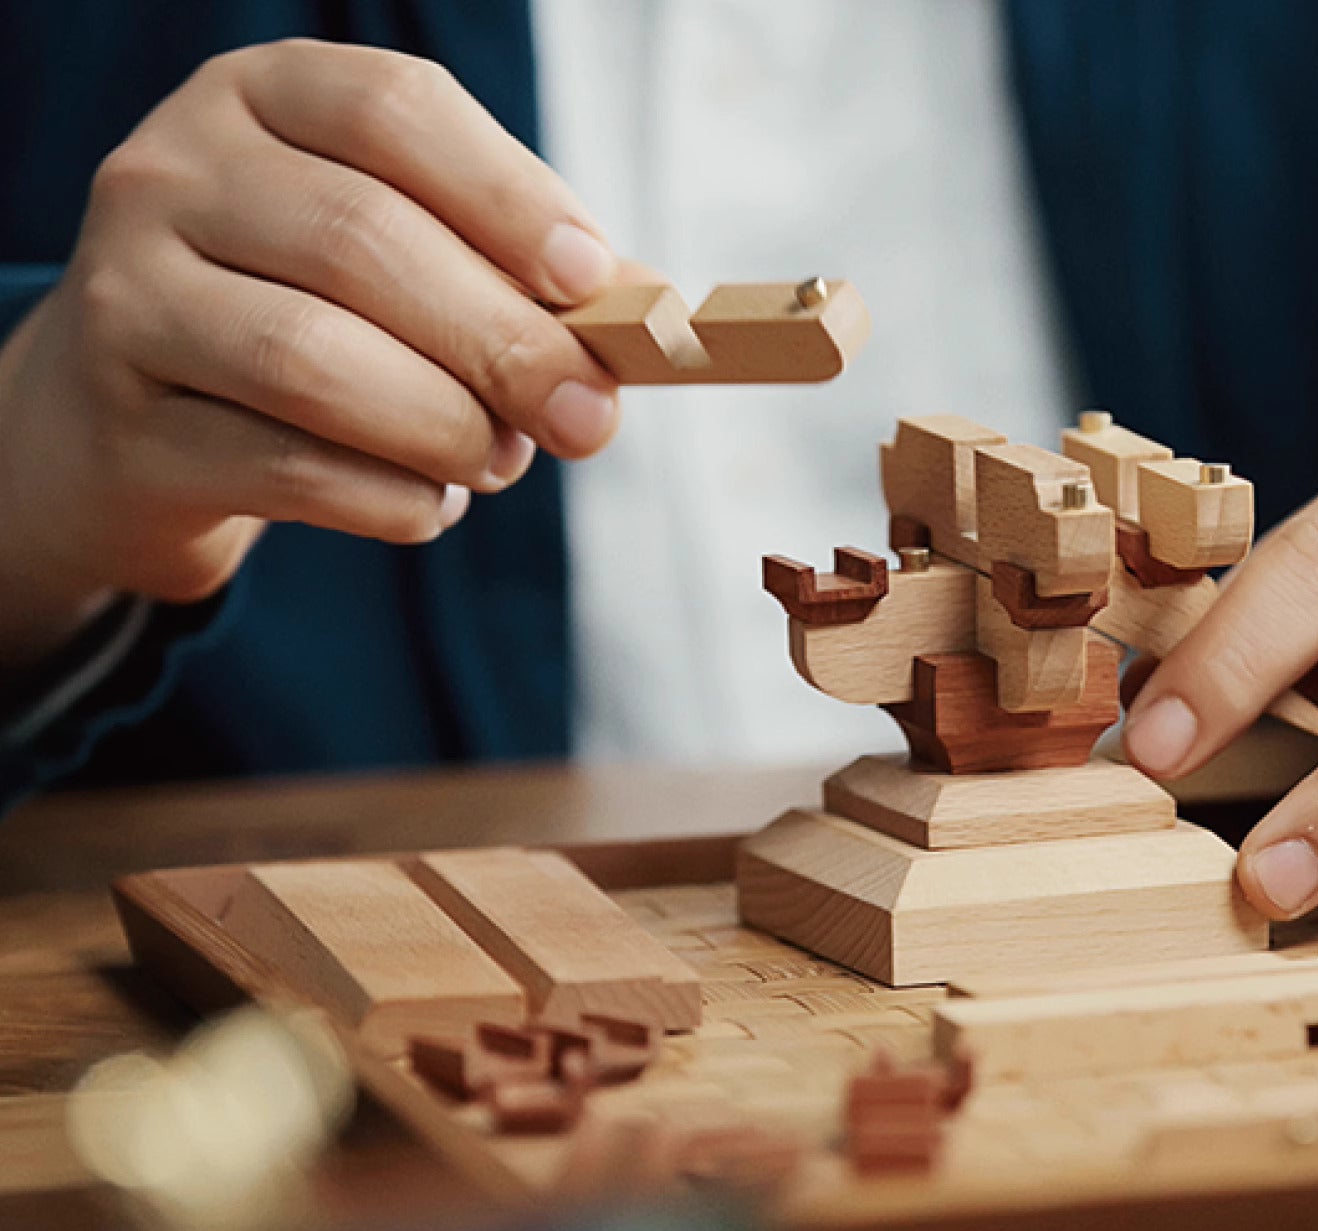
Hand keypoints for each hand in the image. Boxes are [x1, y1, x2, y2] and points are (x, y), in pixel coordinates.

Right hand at [0, 40, 626, 669]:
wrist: (124, 422)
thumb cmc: (308, 317)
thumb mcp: (406, 258)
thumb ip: (521, 273)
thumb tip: (651, 310)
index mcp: (265, 98)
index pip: (394, 110)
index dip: (508, 194)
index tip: (593, 279)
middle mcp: (173, 173)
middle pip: (360, 242)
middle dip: (502, 342)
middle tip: (587, 418)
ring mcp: (127, 295)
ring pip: (310, 358)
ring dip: (444, 426)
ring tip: (501, 459)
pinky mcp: (125, 426)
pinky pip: (283, 465)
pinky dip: (389, 497)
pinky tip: (428, 502)